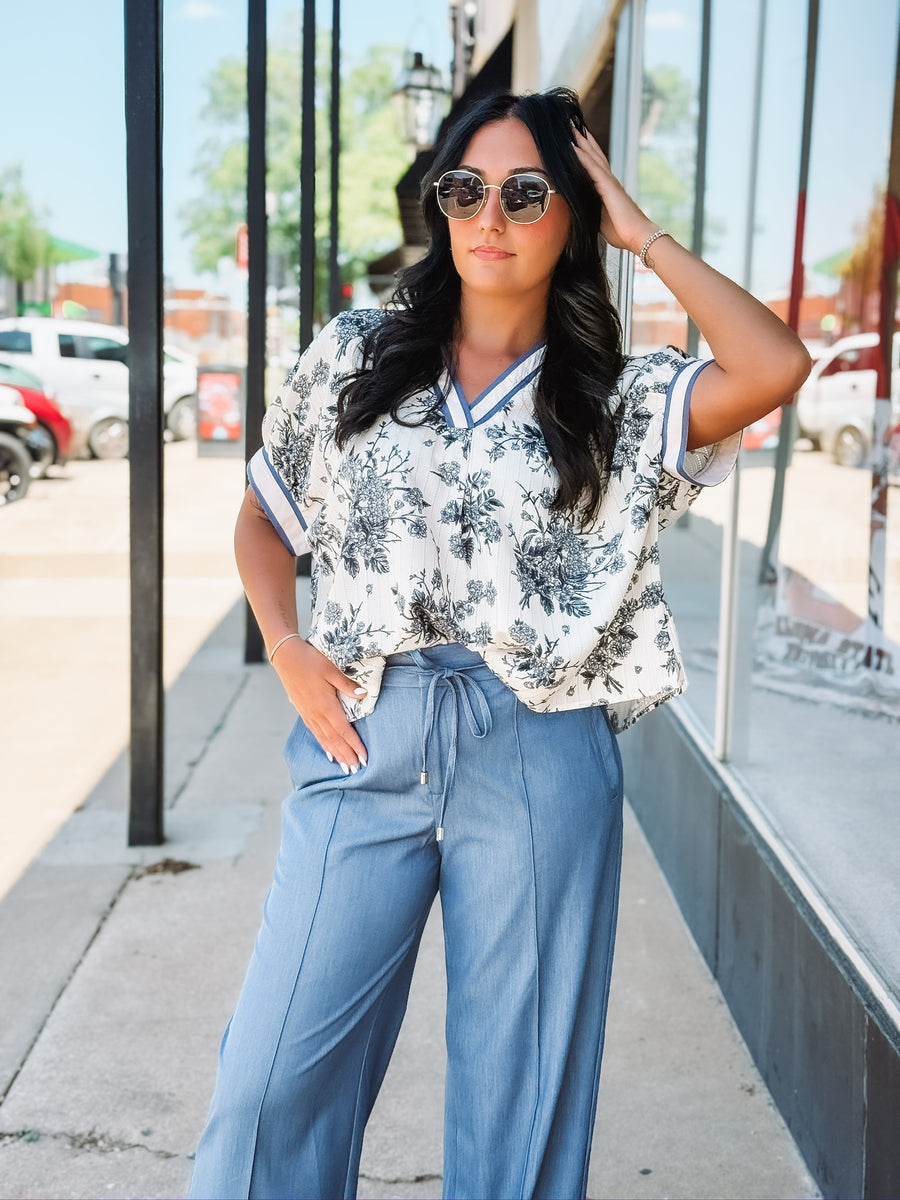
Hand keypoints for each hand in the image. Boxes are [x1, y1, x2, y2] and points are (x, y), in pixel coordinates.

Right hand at [272, 637, 367, 772]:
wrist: (286, 657)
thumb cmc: (309, 660)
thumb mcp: (331, 669)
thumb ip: (347, 684)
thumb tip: (363, 694)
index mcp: (326, 706)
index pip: (344, 731)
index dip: (354, 745)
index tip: (364, 757)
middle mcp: (317, 715)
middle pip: (335, 740)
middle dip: (347, 755)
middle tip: (357, 769)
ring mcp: (309, 715)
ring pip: (325, 740)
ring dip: (337, 754)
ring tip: (346, 767)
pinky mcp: (304, 712)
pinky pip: (316, 734)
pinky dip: (324, 745)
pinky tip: (329, 753)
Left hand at [571, 125, 656, 254]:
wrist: (638, 236)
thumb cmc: (622, 232)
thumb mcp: (601, 219)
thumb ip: (592, 209)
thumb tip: (578, 209)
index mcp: (608, 190)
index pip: (595, 167)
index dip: (587, 153)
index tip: (577, 142)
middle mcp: (610, 182)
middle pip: (595, 156)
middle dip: (584, 142)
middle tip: (573, 127)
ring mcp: (610, 183)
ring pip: (593, 157)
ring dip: (582, 143)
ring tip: (572, 130)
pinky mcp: (609, 187)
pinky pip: (593, 168)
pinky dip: (583, 157)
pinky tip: (574, 148)